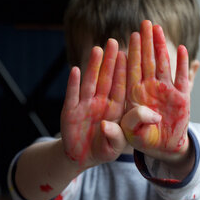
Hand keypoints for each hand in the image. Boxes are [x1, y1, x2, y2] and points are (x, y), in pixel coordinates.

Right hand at [61, 39, 126, 167]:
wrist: (82, 158)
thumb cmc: (103, 149)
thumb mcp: (114, 147)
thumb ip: (117, 136)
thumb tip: (108, 124)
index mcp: (116, 109)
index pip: (121, 86)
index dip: (124, 71)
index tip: (129, 54)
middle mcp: (101, 102)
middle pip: (106, 78)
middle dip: (110, 61)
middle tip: (115, 42)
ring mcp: (85, 105)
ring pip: (90, 82)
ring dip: (93, 66)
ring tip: (98, 49)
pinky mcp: (70, 111)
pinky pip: (72, 95)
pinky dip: (73, 83)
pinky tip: (74, 70)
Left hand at [121, 20, 190, 163]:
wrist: (163, 148)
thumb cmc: (142, 139)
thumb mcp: (131, 134)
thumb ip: (132, 122)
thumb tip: (140, 113)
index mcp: (135, 95)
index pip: (133, 69)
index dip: (133, 53)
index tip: (131, 36)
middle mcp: (151, 88)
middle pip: (148, 61)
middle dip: (146, 42)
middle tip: (144, 22)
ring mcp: (167, 91)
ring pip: (164, 64)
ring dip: (162, 47)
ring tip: (159, 29)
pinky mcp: (182, 97)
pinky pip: (183, 78)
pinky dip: (183, 65)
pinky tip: (183, 50)